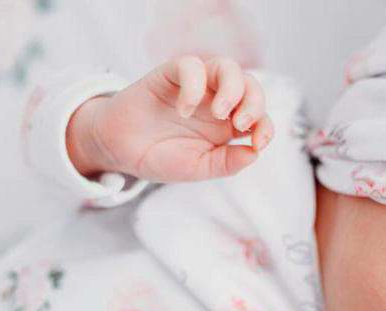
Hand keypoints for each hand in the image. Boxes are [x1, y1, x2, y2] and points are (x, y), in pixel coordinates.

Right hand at [66, 55, 274, 181]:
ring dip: (232, 88)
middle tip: (240, 125)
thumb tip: (254, 153)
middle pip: (250, 86)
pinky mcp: (171, 75)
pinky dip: (193, 86)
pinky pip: (190, 66)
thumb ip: (226, 163)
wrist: (120, 150)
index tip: (257, 143)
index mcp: (228, 126)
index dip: (266, 126)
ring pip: (227, 67)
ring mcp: (196, 87)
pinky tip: (183, 110)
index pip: (260, 116)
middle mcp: (216, 102)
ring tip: (220, 113)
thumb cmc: (160, 157)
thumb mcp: (197, 168)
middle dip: (255, 103)